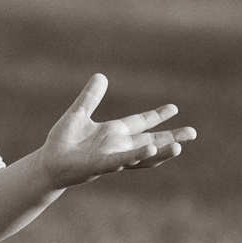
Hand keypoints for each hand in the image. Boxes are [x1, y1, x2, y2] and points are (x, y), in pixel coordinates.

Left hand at [37, 73, 194, 190]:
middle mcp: (118, 147)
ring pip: (142, 155)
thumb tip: (101, 76)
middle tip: (193, 133)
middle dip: (172, 138)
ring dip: (160, 151)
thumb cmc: (62, 142)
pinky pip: (122, 160)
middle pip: (151, 142)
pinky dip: (137, 155)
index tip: (174, 108)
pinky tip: (151, 148)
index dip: (157, 116)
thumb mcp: (78, 114)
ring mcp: (111, 157)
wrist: (48, 164)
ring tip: (179, 146)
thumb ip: (90, 97)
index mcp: (114, 133)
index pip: (141, 123)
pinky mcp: (100, 166)